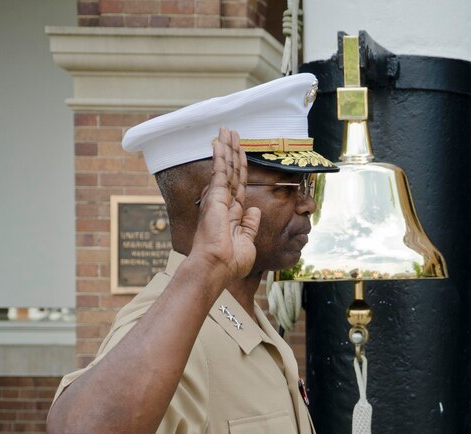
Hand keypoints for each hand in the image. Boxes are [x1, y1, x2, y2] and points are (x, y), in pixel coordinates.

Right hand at [192, 128, 261, 280]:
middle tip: (231, 133)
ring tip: (227, 130)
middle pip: (232, 173)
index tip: (240, 154)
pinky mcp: (216, 197)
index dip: (240, 169)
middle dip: (232, 152)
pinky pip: (220, 172)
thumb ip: (250, 225)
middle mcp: (224, 204)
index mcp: (232, 215)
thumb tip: (254, 211)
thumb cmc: (231, 261)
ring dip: (227, 148)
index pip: (238, 186)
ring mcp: (219, 199)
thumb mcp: (247, 242)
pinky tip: (220, 142)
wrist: (217, 267)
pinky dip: (221, 156)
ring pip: (226, 168)